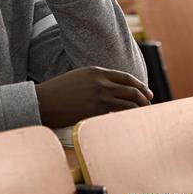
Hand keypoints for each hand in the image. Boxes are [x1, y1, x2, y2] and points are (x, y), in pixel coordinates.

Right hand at [36, 66, 152, 126]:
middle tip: (150, 106)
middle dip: (144, 99)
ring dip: (140, 110)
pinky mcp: (97, 110)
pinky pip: (119, 114)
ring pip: (129, 103)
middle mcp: (101, 81)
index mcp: (96, 71)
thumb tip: (111, 89)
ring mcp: (100, 96)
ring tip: (144, 116)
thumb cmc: (58, 93)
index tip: (147, 93)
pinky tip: (131, 122)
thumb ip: (96, 80)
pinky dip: (128, 118)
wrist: (42, 102)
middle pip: (132, 90)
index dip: (140, 86)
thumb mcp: (78, 78)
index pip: (126, 77)